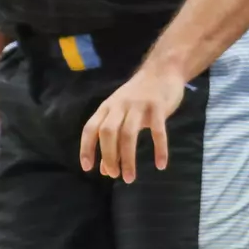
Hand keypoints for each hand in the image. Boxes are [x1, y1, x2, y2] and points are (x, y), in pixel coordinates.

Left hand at [79, 67, 185, 181]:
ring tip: (129, 178)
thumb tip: (105, 169)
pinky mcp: (158, 107)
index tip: (87, 167)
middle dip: (108, 156)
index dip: (86, 147)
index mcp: (107, 107)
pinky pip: (158, 131)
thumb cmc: (138, 96)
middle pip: (108, 132)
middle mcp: (119, 105)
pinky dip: (159, 149)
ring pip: (129, 134)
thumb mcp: (121, 114)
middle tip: (114, 175)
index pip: (90, 128)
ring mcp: (139, 105)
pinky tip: (161, 165)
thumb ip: (113, 140)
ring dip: (128, 158)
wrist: (162, 70)